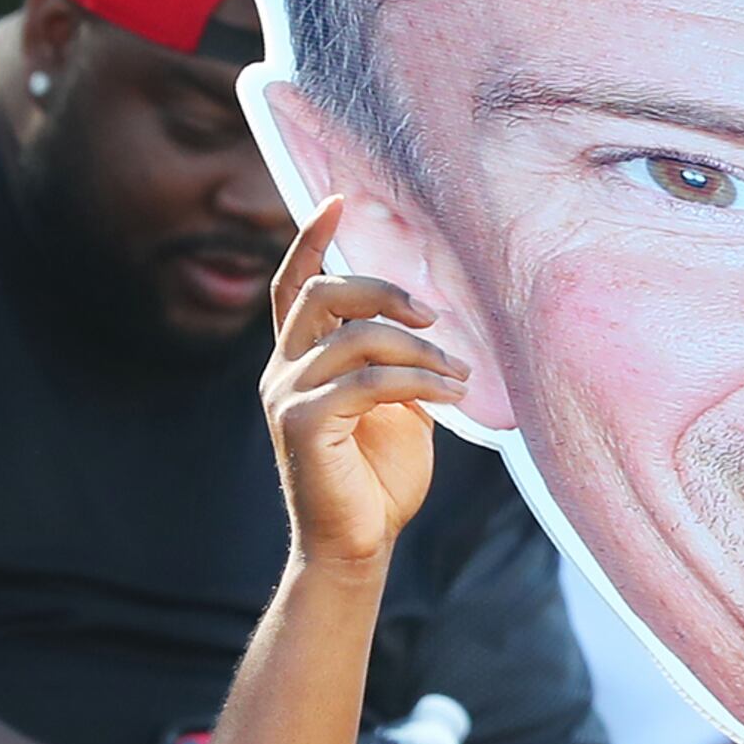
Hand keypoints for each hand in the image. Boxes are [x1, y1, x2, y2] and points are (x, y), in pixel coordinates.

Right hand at [266, 197, 465, 572]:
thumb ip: (395, 363)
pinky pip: (366, 382)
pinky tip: (450, 396)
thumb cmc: (378, 479)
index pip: (295, 284)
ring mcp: (286, 394)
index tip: (338, 199)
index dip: (312, 239)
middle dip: (384, 291)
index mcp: (302, 358)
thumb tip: (430, 327)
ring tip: (459, 375)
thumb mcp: (394, 407)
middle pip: (322, 293)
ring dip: (419, 350)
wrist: (359, 544)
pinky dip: (416, 383)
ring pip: (355, 337)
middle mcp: (284, 369)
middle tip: (435, 317)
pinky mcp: (300, 423)